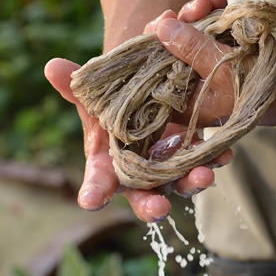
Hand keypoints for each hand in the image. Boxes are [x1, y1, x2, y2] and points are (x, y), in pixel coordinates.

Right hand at [45, 0, 233, 222]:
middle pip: (143, 197)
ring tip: (203, 176)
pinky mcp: (193, 156)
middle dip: (152, 205)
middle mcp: (138, 175)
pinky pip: (205, 161)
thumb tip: (51, 66)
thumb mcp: (94, 95)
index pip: (97, 183)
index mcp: (108, 165)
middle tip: (160, 209)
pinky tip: (224, 154)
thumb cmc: (112, 106)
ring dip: (192, 182)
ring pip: (179, 183)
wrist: (145, 95)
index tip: (89, 201)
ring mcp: (168, 169)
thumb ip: (74, 86)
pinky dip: (215, 158)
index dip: (93, 192)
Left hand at [153, 0, 275, 127]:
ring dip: (199, 14)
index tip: (161, 22)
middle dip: (181, 23)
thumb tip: (162, 27)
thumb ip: (189, 47)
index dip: (153, 45)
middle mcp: (195, 86)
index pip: (154, 74)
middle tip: (191, 8)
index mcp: (186, 102)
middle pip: (172, 49)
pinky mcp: (227, 53)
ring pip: (192, 35)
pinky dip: (214, 14)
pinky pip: (212, 30)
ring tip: (210, 0)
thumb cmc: (260, 85)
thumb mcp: (220, 66)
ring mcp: (211, 68)